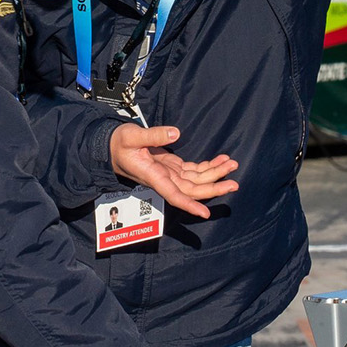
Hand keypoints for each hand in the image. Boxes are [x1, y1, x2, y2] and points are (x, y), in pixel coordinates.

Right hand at [108, 125, 237, 218]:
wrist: (111, 147)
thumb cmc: (119, 144)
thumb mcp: (132, 136)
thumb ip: (153, 135)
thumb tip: (176, 133)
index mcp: (154, 176)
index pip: (174, 195)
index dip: (189, 205)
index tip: (205, 214)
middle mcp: (165, 179)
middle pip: (193, 190)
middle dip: (214, 187)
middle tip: (234, 183)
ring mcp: (170, 174)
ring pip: (197, 180)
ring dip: (215, 174)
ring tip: (232, 164)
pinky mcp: (173, 167)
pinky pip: (195, 171)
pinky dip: (209, 166)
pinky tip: (221, 160)